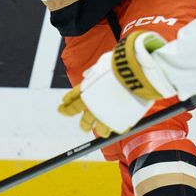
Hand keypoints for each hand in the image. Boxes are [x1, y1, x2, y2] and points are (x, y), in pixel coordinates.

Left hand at [58, 31, 176, 135]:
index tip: (62, 106)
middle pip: (82, 118)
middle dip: (82, 122)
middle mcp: (91, 103)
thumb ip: (94, 72)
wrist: (133, 73)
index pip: (72, 98)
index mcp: (86, 89)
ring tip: (101, 132)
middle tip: (83, 126)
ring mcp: (102, 114)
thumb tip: (86, 75)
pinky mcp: (114, 121)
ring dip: (97, 129)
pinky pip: (112, 129)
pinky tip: (114, 130)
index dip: (67, 104)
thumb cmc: (119, 65)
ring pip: (95, 127)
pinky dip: (113, 129)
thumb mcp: (102, 64)